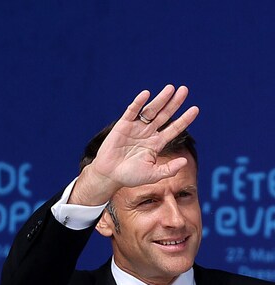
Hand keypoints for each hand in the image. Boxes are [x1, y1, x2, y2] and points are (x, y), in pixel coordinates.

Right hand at [71, 85, 199, 204]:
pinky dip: (138, 102)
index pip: (174, 128)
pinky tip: (146, 94)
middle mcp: (148, 133)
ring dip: (160, 99)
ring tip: (170, 88)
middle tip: (184, 90)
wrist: (109, 175)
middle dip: (175, 103)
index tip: (196, 109)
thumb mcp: (152, 175)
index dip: (185, 119)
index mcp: (156, 143)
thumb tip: (185, 161)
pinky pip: (132, 111)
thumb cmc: (130, 176)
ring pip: (151, 110)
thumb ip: (168, 170)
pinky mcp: (122, 125)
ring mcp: (136, 128)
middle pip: (165, 115)